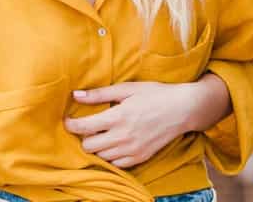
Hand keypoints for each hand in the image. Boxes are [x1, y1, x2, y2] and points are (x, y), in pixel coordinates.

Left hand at [64, 81, 212, 168]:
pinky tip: (116, 144)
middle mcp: (123, 136)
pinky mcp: (140, 157)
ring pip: (101, 156)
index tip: (69, 120)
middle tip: (91, 127)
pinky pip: (115, 164)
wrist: (184, 109)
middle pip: (88, 146)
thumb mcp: (129, 89)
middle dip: (85, 137)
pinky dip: (111, 156)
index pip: (83, 127)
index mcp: (118, 116)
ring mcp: (132, 149)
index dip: (71, 124)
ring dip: (98, 147)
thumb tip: (76, 95)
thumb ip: (100, 94)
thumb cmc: (156, 95)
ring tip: (104, 135)